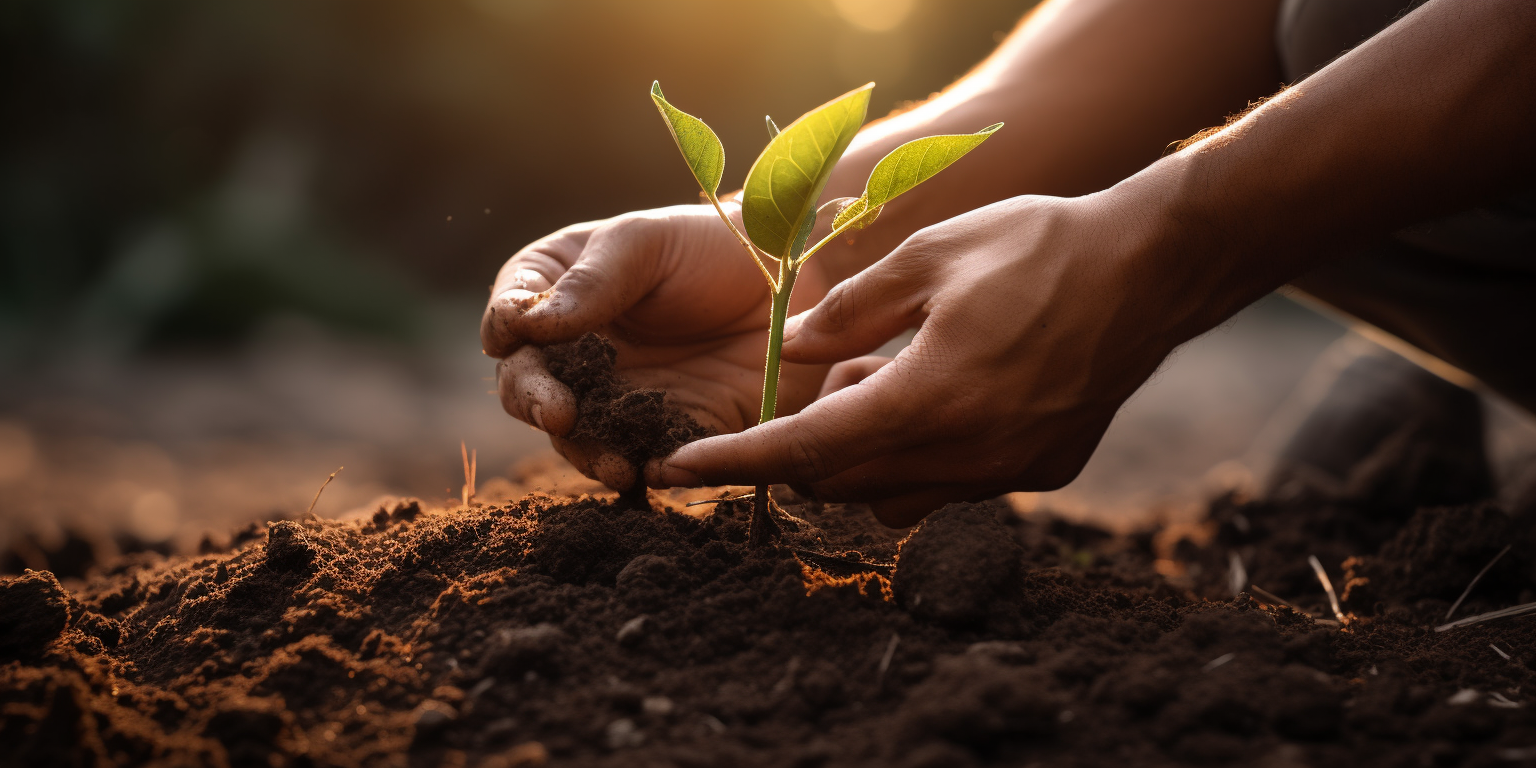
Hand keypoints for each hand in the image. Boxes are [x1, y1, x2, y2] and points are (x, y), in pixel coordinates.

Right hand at [481, 204, 832, 489]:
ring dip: (590, 453)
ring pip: (585, 437)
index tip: (512, 337)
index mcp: (556, 294)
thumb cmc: (708, 243)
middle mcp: (578, 354)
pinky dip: (647, 470)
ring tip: (610, 463)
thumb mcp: (646, 242)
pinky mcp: (673, 431)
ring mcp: (621, 398)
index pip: (512, 317)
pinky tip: (652, 473)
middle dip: (538, 403)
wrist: (792, 276)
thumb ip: (592, 281)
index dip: (506, 329)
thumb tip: (532, 327)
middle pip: (534, 388)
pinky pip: (651, 458)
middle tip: (558, 415)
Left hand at [656, 190, 1196, 525]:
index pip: (807, 450)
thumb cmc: (1037, 247)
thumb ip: (849, 312)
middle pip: (845, 481)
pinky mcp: (1043, 472)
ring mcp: (1010, 472)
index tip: (678, 470)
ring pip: (897, 495)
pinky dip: (923, 456)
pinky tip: (945, 396)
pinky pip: (954, 485)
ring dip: (865, 454)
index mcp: (928, 399)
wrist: (1151, 268)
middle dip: (808, 446)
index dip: (736, 462)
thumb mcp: (929, 257)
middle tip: (829, 379)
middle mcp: (968, 454)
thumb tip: (788, 354)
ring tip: (890, 380)